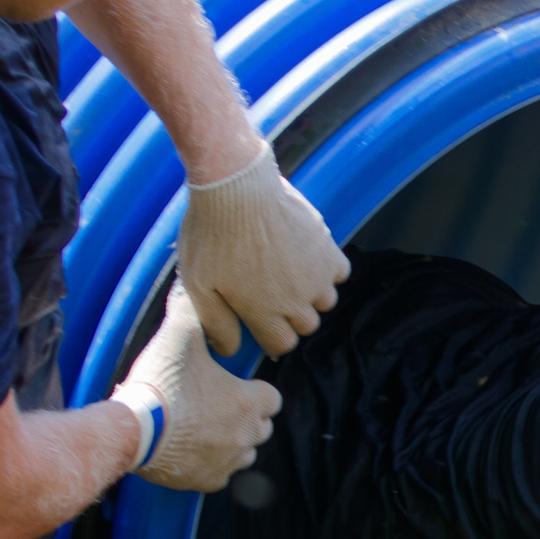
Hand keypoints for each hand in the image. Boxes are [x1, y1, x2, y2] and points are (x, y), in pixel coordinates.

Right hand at [113, 284, 283, 492]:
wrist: (131, 430)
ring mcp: (228, 462)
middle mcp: (246, 436)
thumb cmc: (160, 383)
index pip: (272, 398)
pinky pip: (219, 475)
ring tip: (202, 427)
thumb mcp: (178, 335)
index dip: (255, 390)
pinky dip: (210, 464)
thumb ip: (191, 310)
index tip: (235, 385)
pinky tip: (189, 450)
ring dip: (231, 442)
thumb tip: (192, 286)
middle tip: (215, 404)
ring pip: (244, 453)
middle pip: (261, 427)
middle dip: (245, 417)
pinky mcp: (206, 481)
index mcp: (249, 403)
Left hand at [178, 143, 350, 355]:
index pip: (282, 345)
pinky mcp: (328, 249)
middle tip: (271, 295)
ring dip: (311, 296)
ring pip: (325, 302)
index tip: (261, 323)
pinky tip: (307, 259)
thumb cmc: (211, 234)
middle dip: (290, 317)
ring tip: (290, 276)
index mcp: (262, 312)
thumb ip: (215, 322)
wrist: (236, 187)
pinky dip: (327, 272)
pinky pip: (341, 273)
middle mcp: (295, 299)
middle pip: (306, 326)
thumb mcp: (198, 284)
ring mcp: (316, 275)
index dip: (271, 337)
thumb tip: (229, 351)